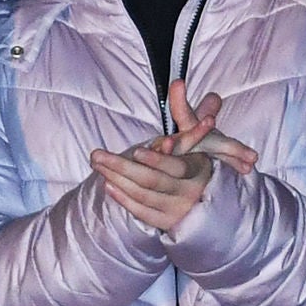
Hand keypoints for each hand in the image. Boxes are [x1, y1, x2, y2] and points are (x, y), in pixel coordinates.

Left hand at [89, 83, 246, 235]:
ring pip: (143, 196)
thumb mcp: (196, 134)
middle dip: (122, 167)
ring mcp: (177, 211)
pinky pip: (141, 212)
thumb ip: (184, 110)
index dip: (157, 160)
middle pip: (152, 182)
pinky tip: (107, 184)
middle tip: (96, 155)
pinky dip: (123, 199)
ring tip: (98, 165)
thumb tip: (177, 82)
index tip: (136, 151)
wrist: (209, 200)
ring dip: (117, 180)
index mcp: (199, 170)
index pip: (176, 167)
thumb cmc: (197, 159)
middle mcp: (190, 193)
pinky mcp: (166, 223)